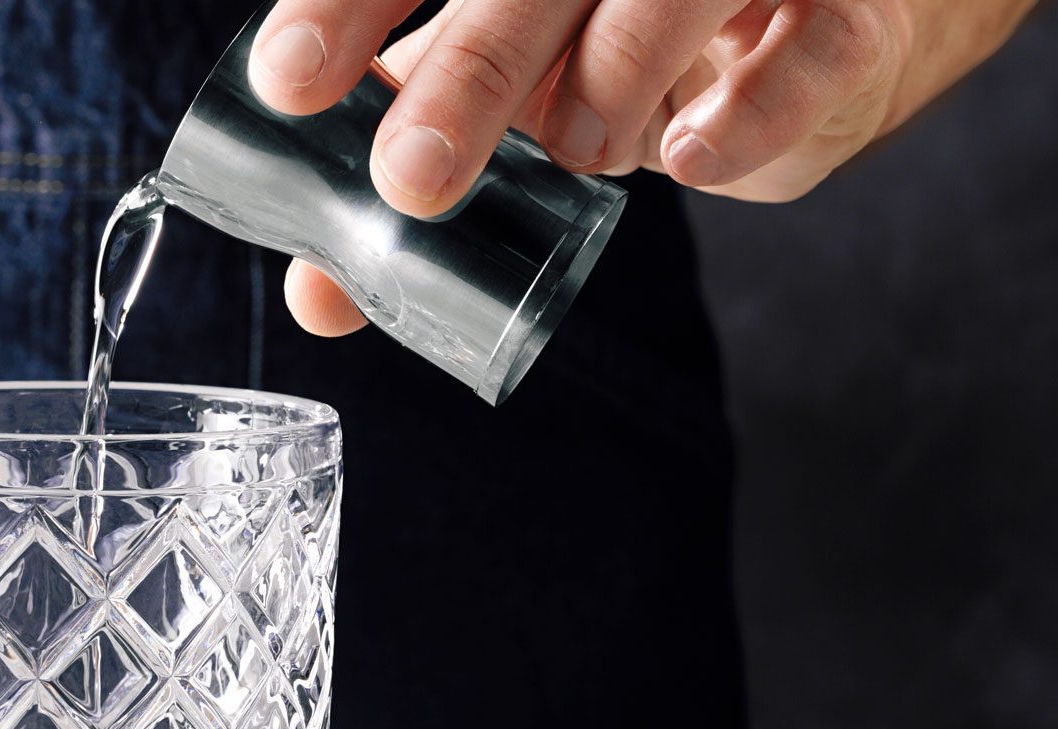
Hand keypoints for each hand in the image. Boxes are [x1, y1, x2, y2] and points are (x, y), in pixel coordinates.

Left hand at [249, 0, 1036, 334]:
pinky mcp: (842, 12)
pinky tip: (690, 157)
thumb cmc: (626, 51)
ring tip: (578, 156)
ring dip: (605, 93)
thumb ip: (413, 181)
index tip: (289, 86)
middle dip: (464, 81)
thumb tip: (317, 297)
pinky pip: (810, 48)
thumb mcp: (508, 106)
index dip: (344, 14)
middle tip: (412, 180)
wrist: (820, 24)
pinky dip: (745, 110)